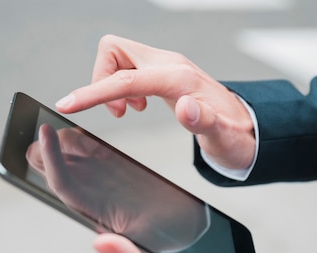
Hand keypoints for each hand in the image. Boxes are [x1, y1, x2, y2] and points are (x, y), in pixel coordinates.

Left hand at [26, 123, 207, 252]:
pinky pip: (132, 205)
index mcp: (120, 250)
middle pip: (86, 196)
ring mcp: (140, 241)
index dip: (58, 168)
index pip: (78, 202)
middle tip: (49, 131)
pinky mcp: (158, 241)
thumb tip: (99, 239)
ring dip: (86, 168)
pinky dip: (118, 180)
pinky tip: (114, 167)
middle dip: (63, 163)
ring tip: (73, 139)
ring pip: (106, 197)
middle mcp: (125, 242)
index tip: (47, 136)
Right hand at [55, 34, 255, 170]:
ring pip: (119, 56)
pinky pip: (130, 67)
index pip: (124, 79)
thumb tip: (184, 107)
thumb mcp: (222, 139)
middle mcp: (170, 65)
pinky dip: (124, 85)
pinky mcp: (166, 73)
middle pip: (114, 49)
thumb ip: (204, 123)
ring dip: (112, 83)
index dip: (92, 91)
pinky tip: (136, 106)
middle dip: (101, 79)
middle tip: (117, 113)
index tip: (68, 104)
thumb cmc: (234, 137)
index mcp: (178, 80)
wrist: (249, 130)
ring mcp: (168, 66)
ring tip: (126, 112)